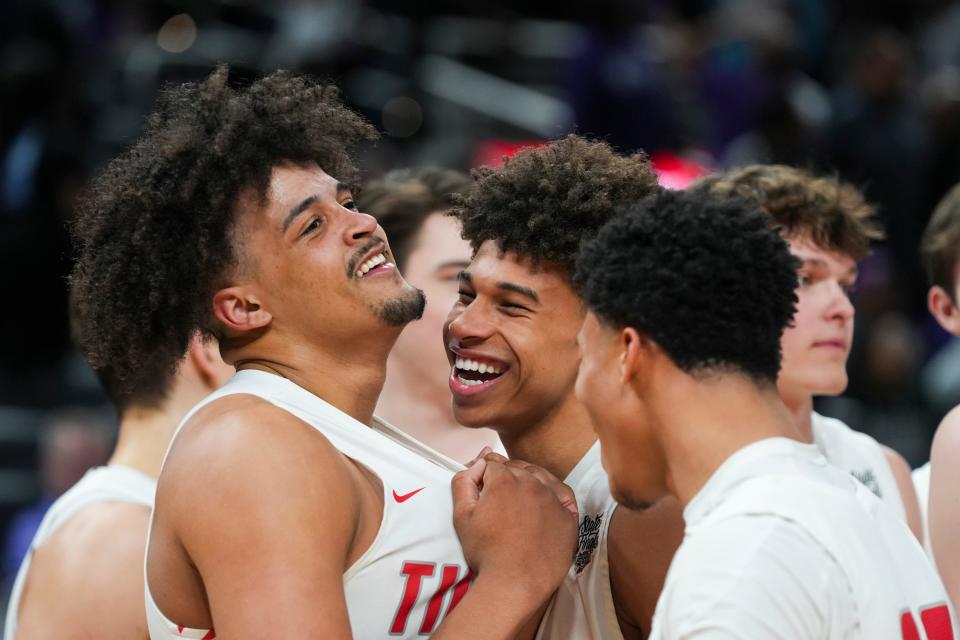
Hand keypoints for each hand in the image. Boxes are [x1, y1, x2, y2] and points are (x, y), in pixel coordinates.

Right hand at [451, 457, 578, 602]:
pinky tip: (544, 500)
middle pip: (516, 468)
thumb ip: (463, 482)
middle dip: (505, 477)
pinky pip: (562, 493)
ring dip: (528, 480)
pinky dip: (552, 492)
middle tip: (498, 498)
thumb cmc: (486, 552)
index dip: (484, 475)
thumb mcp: (462, 516)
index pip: (492, 464)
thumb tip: (475, 464)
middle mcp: (531, 482)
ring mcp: (552, 498)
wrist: (514, 583)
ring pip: (539, 476)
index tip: (482, 488)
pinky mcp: (568, 515)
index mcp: (504, 479)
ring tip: (518, 499)